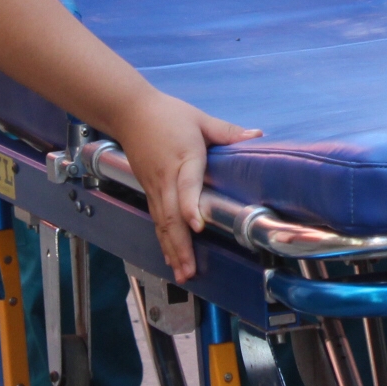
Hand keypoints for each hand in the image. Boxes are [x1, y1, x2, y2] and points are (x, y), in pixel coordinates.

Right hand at [110, 92, 259, 280]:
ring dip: (172, 249)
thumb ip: (227, 132)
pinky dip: (163, 240)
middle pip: (171, 215)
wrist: (129, 112)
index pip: (186, 185)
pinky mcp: (148, 190)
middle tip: (190, 269)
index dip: (190, 206)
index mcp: (183, 157)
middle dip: (181, 244)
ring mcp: (154, 186)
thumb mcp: (200, 119)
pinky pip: (156, 219)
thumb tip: (257, 135)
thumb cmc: (166, 114)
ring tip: (183, 273)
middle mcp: (166, 177)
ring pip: (162, 223)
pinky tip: (170, 257)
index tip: (197, 226)